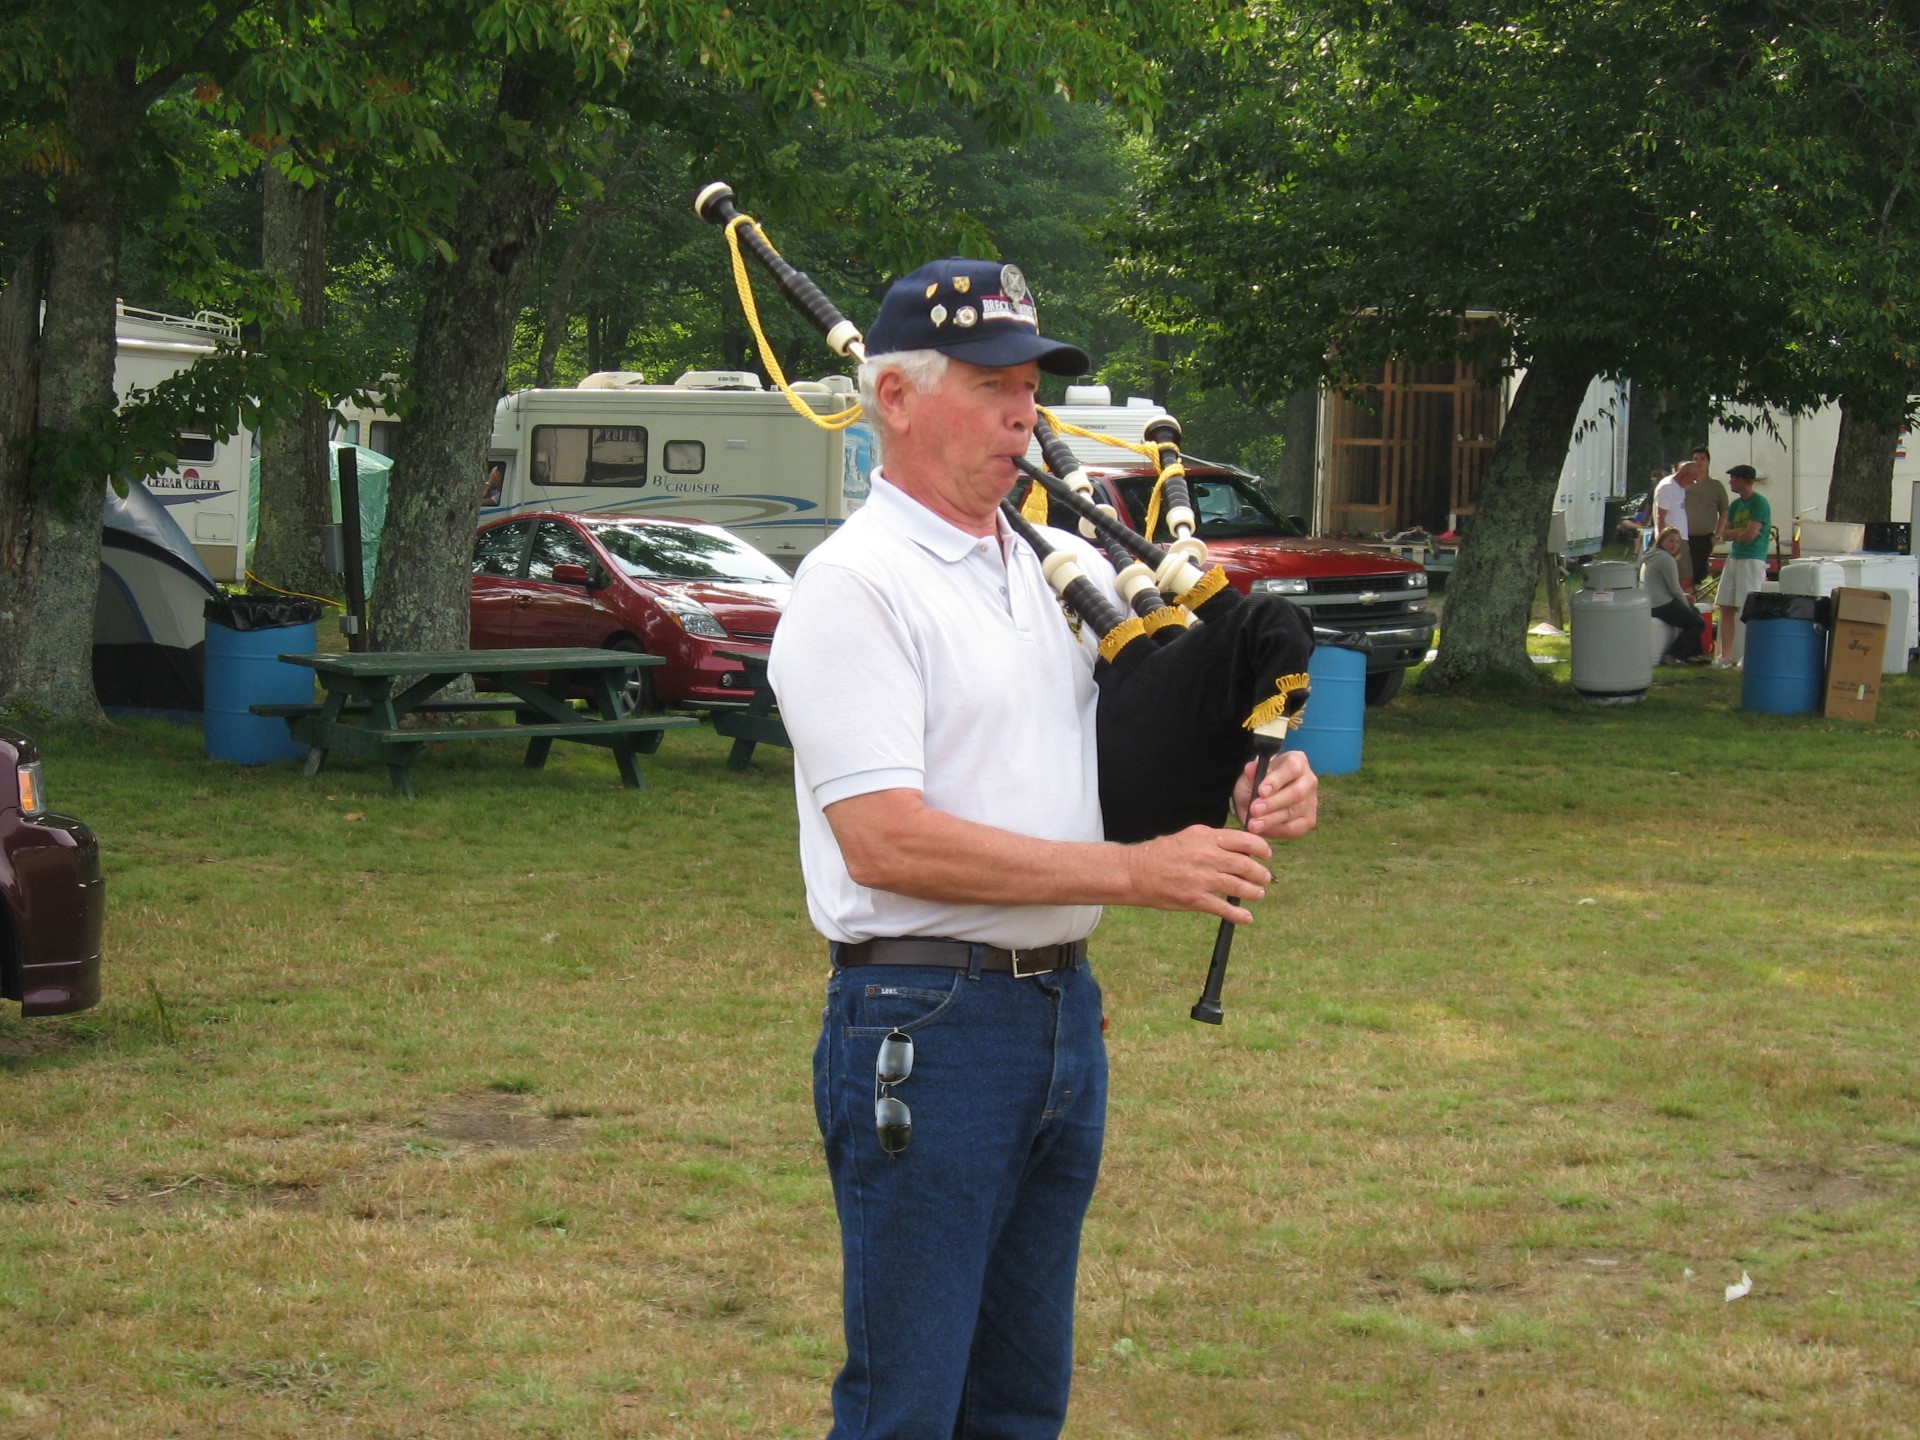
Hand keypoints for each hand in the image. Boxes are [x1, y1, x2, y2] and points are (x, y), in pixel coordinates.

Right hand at [1124, 825, 1272, 924]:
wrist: (1136, 872)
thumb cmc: (1162, 853)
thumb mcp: (1190, 837)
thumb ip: (1214, 841)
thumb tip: (1240, 849)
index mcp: (1207, 837)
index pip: (1245, 841)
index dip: (1262, 849)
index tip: (1267, 855)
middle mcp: (1207, 856)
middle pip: (1246, 865)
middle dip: (1261, 874)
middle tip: (1265, 878)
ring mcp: (1202, 879)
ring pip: (1239, 887)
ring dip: (1254, 892)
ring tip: (1258, 894)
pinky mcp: (1195, 899)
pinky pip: (1224, 908)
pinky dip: (1239, 915)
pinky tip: (1246, 918)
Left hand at [1235, 747, 1319, 840]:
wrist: (1258, 799)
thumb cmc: (1256, 783)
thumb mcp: (1249, 776)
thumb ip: (1250, 774)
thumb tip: (1250, 768)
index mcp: (1297, 761)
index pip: (1291, 768)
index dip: (1277, 780)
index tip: (1261, 791)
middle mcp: (1308, 780)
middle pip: (1297, 793)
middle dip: (1274, 803)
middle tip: (1255, 810)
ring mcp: (1311, 801)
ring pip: (1294, 812)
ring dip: (1272, 820)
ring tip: (1253, 824)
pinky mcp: (1309, 820)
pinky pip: (1295, 828)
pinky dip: (1277, 831)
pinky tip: (1263, 830)